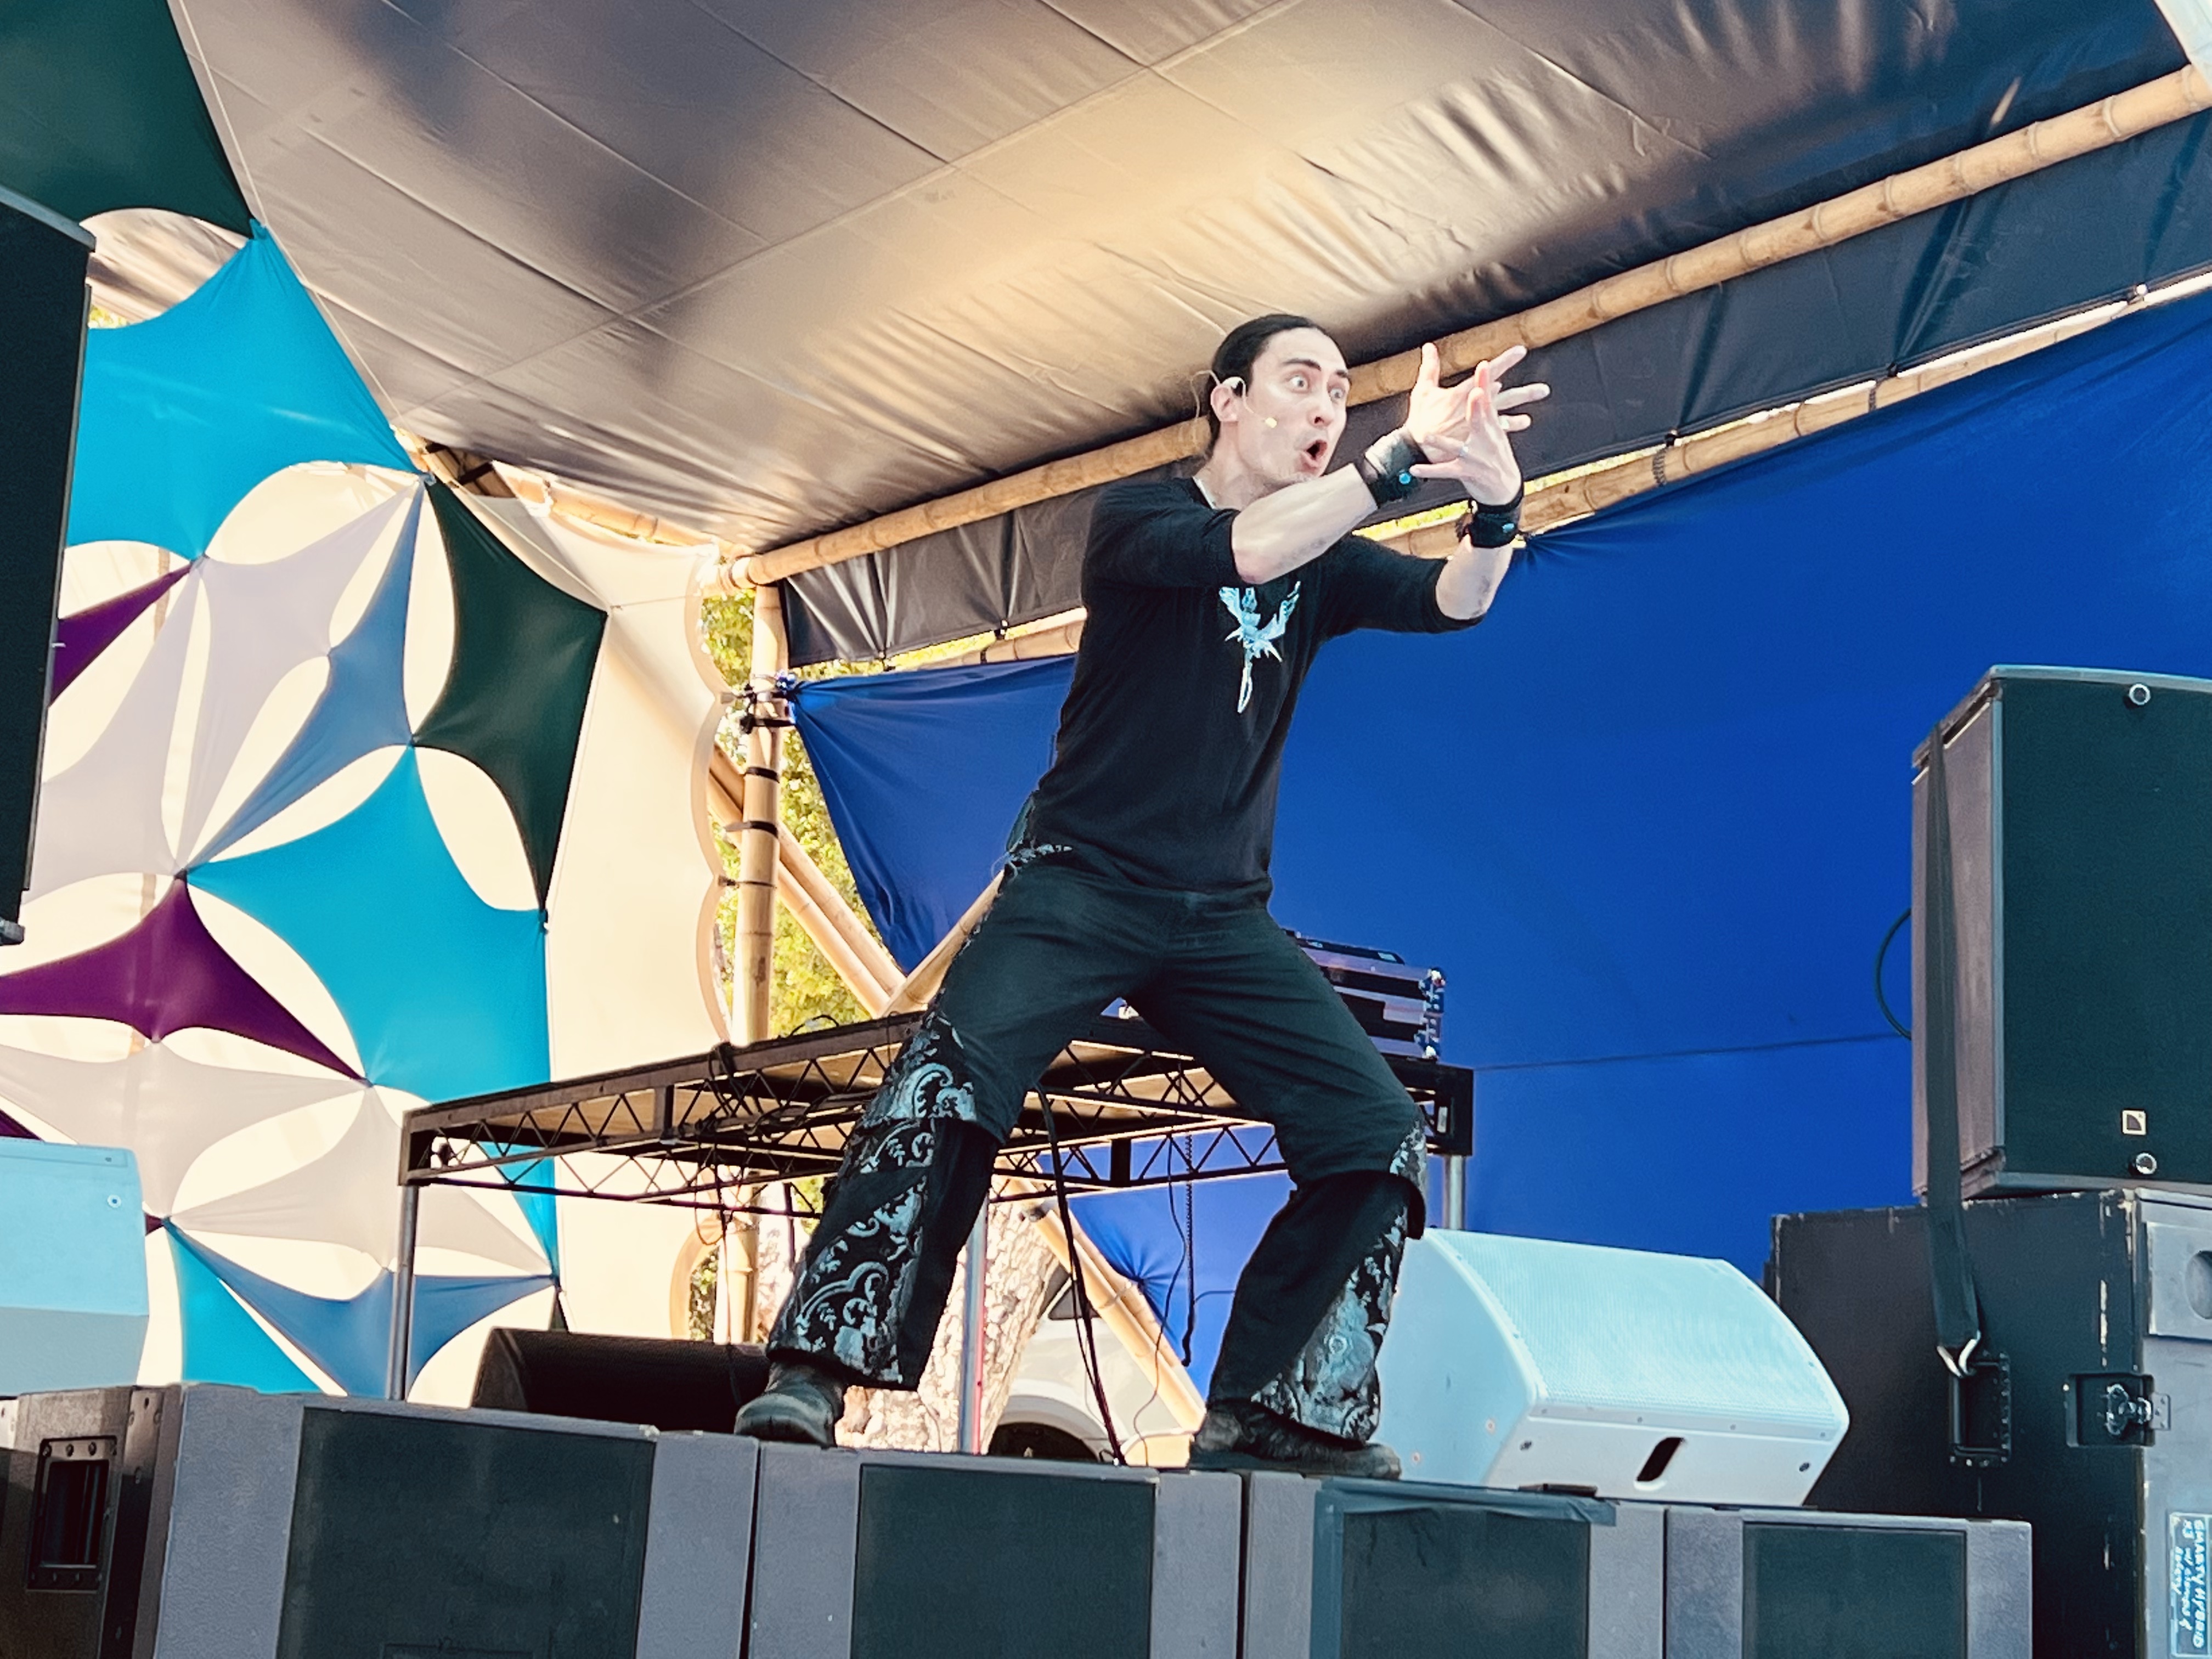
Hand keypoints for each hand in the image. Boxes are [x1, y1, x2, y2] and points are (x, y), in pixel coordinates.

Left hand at [1402, 342, 1547, 503]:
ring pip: (1458, 448)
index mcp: (1490, 425)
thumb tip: (1495, 381)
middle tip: (1475, 393)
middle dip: (1478, 407)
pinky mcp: (1467, 473)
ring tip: (1428, 436)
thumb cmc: (1495, 453)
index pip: (1488, 400)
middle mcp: (1485, 439)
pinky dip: (1430, 470)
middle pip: (1480, 420)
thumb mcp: (1495, 429)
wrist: (1505, 487)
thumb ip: (1487, 405)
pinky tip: (1414, 469)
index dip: (1486, 383)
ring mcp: (1476, 457)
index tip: (1484, 365)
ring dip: (1444, 443)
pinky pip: (1445, 471)